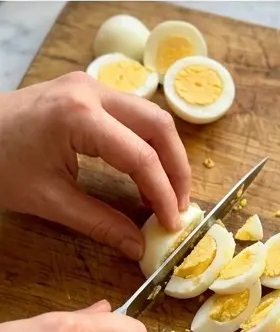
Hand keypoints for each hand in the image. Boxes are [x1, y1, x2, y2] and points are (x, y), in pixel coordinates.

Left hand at [0, 72, 190, 258]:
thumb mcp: (47, 199)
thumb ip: (99, 222)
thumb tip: (138, 246)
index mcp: (80, 117)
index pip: (140, 157)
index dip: (163, 193)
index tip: (173, 222)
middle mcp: (94, 92)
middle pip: (158, 126)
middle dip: (176, 168)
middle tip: (180, 204)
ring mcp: (93, 85)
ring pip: (151, 116)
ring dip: (165, 153)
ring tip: (168, 190)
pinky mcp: (90, 88)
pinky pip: (133, 113)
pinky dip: (147, 140)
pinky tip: (147, 168)